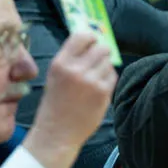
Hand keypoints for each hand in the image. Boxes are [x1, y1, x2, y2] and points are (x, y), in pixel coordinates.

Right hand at [23, 33, 116, 167]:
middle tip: (98, 61)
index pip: (82, 36)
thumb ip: (71, 60)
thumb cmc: (56, 103)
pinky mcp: (103, 93)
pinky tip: (98, 89)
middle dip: (102, 53)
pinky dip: (108, 80)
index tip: (93, 43)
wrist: (57, 132)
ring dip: (105, 68)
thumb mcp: (55, 76)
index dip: (91, 38)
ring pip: (108, 63)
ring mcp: (91, 81)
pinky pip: (112, 77)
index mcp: (60, 62)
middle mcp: (76, 69)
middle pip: (101, 48)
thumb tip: (91, 43)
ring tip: (95, 78)